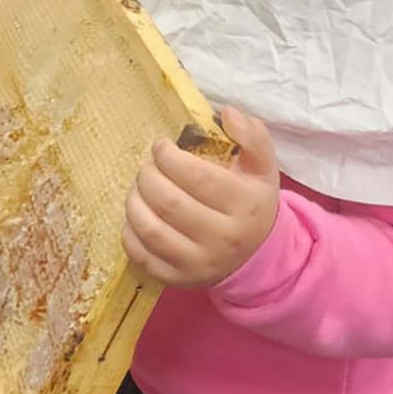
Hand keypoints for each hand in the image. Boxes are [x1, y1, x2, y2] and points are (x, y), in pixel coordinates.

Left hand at [123, 106, 279, 289]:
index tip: (161, 147)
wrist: (256, 254)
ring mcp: (200, 263)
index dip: (169, 157)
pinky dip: (129, 232)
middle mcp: (224, 238)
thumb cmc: (251, 201)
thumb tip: (227, 113)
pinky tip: (137, 215)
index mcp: (245, 206)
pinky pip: (141, 256)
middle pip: (169, 202)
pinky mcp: (179, 280)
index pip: (197, 177)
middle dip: (148, 176)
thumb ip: (252, 136)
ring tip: (139, 188)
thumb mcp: (263, 167)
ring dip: (134, 201)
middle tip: (148, 167)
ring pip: (151, 229)